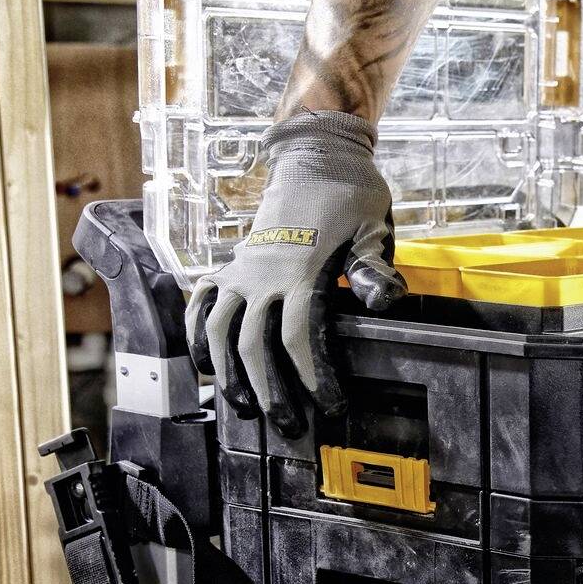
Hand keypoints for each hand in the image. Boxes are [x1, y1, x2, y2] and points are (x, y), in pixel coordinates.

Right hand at [186, 112, 405, 433]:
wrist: (316, 156)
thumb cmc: (352, 194)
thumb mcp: (374, 226)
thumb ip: (373, 268)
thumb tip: (384, 301)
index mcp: (301, 270)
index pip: (300, 335)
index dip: (313, 375)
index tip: (331, 405)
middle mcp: (261, 274)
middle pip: (255, 344)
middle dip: (271, 391)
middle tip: (288, 427)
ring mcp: (240, 270)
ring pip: (221, 331)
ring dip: (229, 374)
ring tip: (244, 409)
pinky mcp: (229, 265)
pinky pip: (201, 305)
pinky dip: (198, 336)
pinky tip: (206, 366)